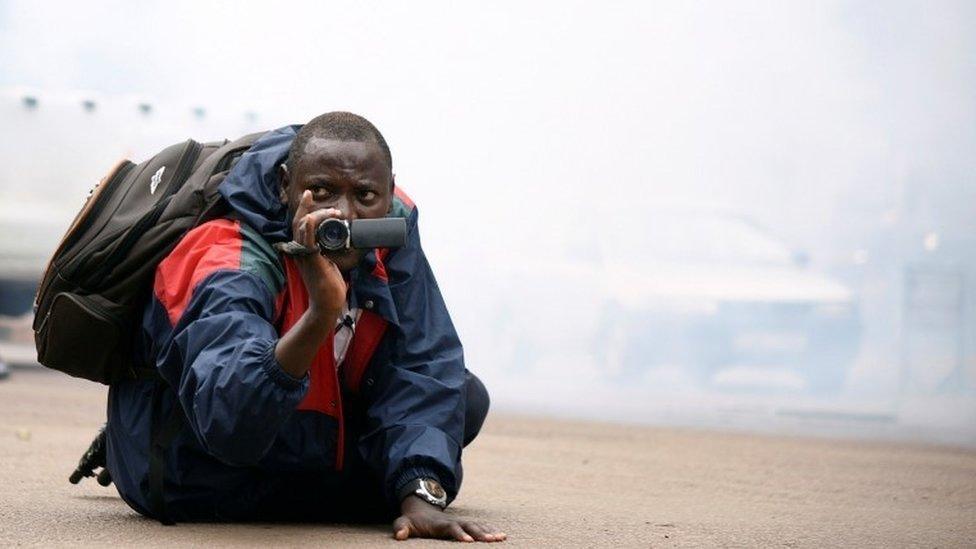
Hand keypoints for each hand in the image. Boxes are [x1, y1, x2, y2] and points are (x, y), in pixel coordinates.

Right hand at [291, 190, 346, 316]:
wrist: (327, 304)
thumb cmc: (328, 286)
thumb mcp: (328, 262)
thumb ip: (327, 249)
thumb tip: (338, 238)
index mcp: (302, 249)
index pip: (299, 224)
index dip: (303, 208)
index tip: (309, 194)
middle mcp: (299, 250)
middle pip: (299, 221)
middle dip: (309, 207)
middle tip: (328, 206)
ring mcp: (304, 254)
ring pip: (304, 226)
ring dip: (318, 215)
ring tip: (334, 213)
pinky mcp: (311, 260)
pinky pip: (308, 239)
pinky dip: (310, 226)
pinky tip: (315, 218)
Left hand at [393, 496, 506, 541]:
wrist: (421, 507)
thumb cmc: (413, 520)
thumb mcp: (404, 522)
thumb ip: (401, 528)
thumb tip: (399, 535)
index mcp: (440, 524)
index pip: (451, 528)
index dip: (459, 534)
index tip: (469, 541)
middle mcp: (453, 521)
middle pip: (469, 526)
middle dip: (481, 533)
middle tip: (493, 539)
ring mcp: (460, 522)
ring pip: (477, 526)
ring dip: (489, 531)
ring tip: (502, 537)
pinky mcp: (465, 525)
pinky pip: (480, 527)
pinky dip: (491, 530)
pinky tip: (502, 536)